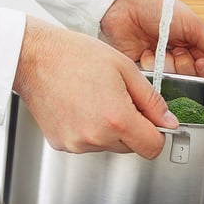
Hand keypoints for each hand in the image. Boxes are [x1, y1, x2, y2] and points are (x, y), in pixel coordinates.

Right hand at [13, 16, 178, 156]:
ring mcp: (76, 144)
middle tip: (120, 98)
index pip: (152, 147)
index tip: (153, 119)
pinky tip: (82, 106)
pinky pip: (88, 143)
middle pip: (131, 147)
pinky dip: (91, 129)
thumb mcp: (126, 69)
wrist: (35, 57)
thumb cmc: (76, 56)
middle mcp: (96, 137)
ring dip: (111, 128)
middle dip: (133, 127)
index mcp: (117, 119)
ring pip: (110, 145)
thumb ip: (151, 100)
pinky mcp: (61, 144)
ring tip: (97, 98)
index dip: (157, 133)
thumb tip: (168, 121)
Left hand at [100, 0, 203, 78]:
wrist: (126, 6)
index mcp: (194, 46)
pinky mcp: (144, 71)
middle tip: (177, 50)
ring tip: (158, 48)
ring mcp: (162, 65)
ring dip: (167, 64)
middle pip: (192, 78)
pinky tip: (146, 53)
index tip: (200, 60)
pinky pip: (153, 80)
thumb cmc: (159, 8)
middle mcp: (179, 58)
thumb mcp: (193, 24)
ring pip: (173, 81)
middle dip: (185, 64)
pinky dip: (151, 66)